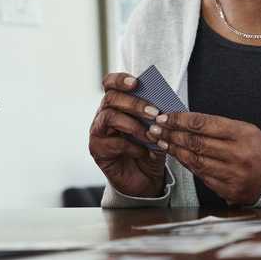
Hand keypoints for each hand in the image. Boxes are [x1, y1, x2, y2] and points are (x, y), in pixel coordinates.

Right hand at [89, 72, 167, 197]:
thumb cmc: (149, 149)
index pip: (110, 83)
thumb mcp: (156, 129)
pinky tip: (144, 152)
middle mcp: (103, 114)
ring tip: (151, 134)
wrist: (145, 179)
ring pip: (109, 117)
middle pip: (110, 98)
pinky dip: (132, 146)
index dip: (120, 80)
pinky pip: (113, 143)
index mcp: (116, 103)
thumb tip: (163, 103)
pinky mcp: (97, 150)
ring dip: (133, 124)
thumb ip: (156, 115)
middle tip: (154, 113)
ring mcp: (98, 132)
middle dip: (134, 104)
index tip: (136, 82)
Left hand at [150, 112, 260, 205]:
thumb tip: (188, 121)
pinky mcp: (229, 190)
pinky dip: (188, 166)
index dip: (181, 119)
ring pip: (195, 161)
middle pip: (196, 143)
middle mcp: (237, 154)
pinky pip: (202, 176)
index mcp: (242, 134)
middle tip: (157, 128)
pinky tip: (178, 158)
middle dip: (172, 134)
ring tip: (163, 141)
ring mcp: (233, 174)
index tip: (166, 116)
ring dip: (176, 150)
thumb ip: (219, 126)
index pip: (203, 124)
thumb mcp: (246, 130)